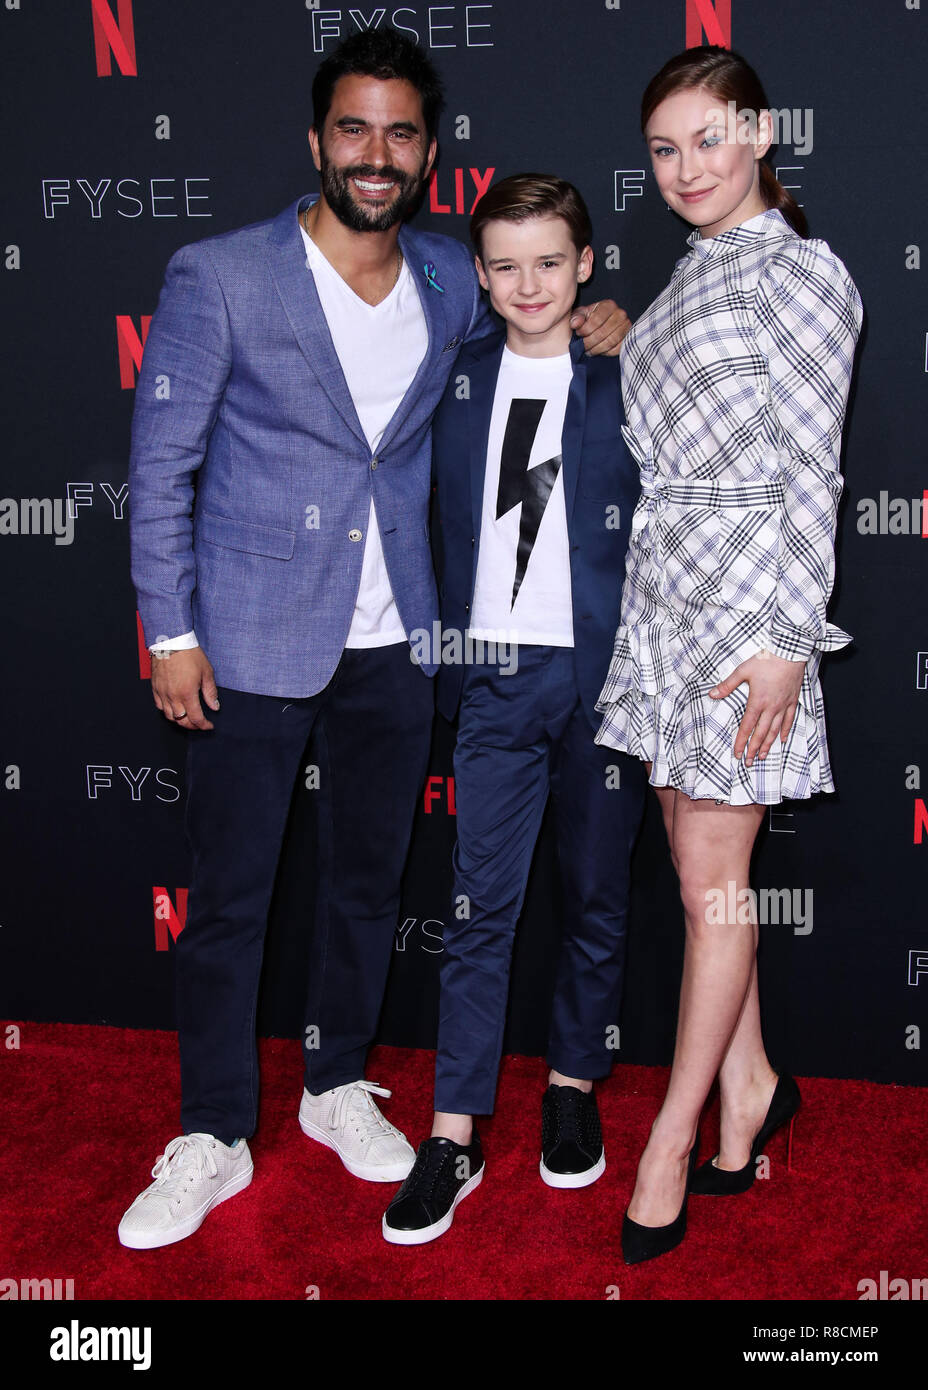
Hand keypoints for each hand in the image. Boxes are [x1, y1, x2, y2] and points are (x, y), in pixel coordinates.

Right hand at [150, 647, 219, 730]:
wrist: (171, 642)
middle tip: (200, 724)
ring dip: (179, 721)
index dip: (204, 725)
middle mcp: (173, 696)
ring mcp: (163, 693)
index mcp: (187, 694)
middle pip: (182, 721)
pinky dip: (167, 711)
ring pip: (169, 716)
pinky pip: (159, 706)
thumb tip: (214, 706)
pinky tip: (174, 709)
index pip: (196, 718)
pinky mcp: (155, 688)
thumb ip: (210, 692)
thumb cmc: (189, 654)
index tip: (209, 725)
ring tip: (188, 719)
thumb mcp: (206, 672)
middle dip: (192, 726)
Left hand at [570, 300, 630, 356]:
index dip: (585, 330)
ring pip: (610, 341)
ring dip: (597, 349)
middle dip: (590, 342)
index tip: (579, 334)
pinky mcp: (629, 338)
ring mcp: (627, 326)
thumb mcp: (582, 315)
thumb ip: (577, 317)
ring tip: (589, 351)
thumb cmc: (591, 318)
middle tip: (582, 347)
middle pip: (603, 332)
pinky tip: (599, 352)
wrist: (603, 324)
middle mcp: (620, 314)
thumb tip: (575, 324)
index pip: (596, 320)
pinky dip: (607, 353)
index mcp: (609, 305)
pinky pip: (618, 348)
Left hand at [709, 650, 804, 765]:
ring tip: (763, 756)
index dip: (741, 742)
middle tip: (749, 762)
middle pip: (761, 733)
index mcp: (757, 701)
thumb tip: (712, 694)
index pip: (747, 727)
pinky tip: (782, 740)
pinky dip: (785, 732)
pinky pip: (789, 720)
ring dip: (768, 745)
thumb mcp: (743, 671)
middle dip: (754, 749)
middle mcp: (771, 707)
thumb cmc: (766, 660)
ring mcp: (783, 705)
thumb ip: (727, 685)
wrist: (789, 651)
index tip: (737, 754)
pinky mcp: (793, 700)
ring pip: (775, 730)